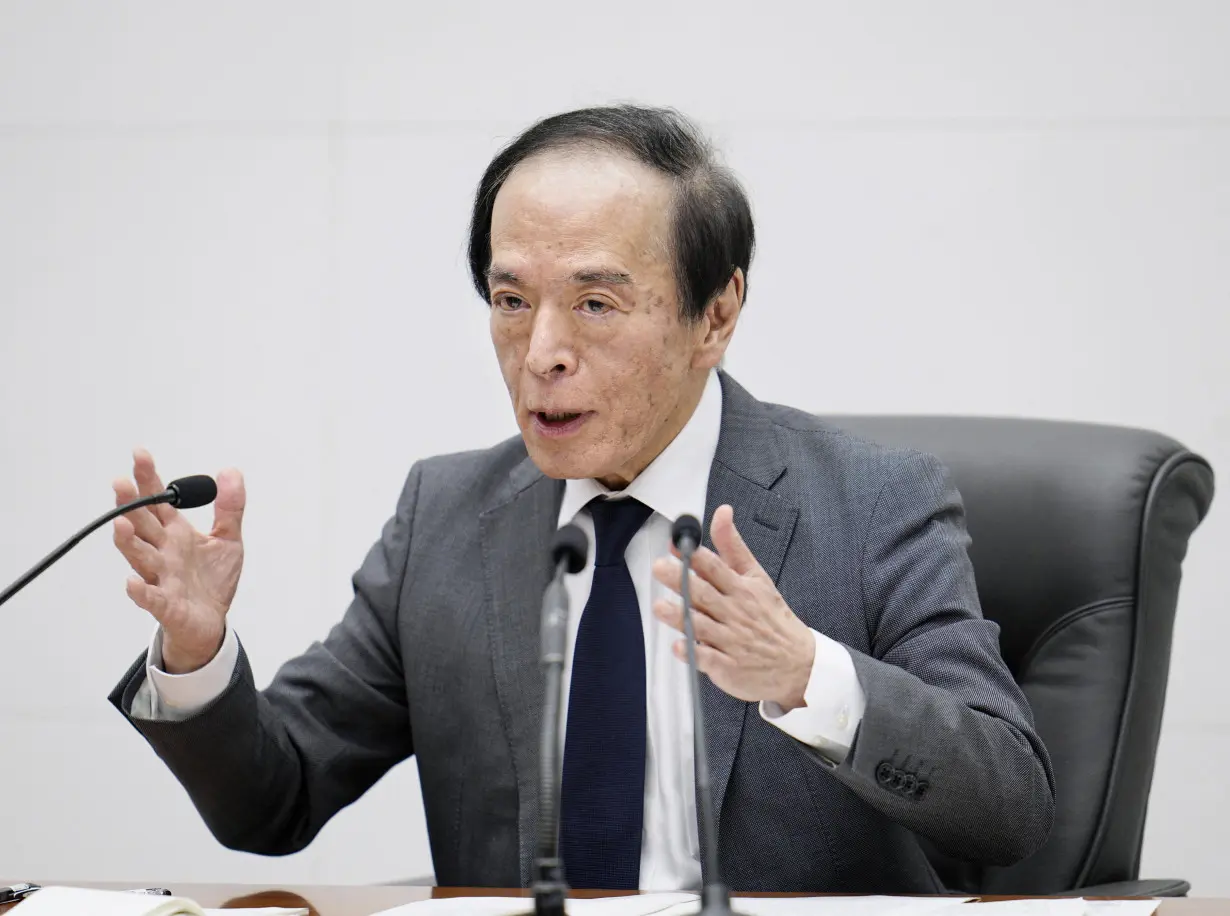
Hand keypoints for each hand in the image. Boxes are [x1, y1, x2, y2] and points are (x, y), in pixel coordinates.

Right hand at [112, 448, 245, 673]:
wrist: (210, 622)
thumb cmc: (212, 581)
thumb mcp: (228, 540)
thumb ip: (230, 508)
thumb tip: (231, 471)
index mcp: (175, 534)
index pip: (158, 502)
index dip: (148, 479)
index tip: (139, 455)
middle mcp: (163, 552)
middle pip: (142, 525)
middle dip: (130, 505)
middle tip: (120, 483)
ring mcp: (162, 578)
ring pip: (140, 557)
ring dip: (128, 541)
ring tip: (120, 524)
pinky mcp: (167, 605)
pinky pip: (151, 598)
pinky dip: (141, 591)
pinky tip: (132, 582)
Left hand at [652, 504, 814, 709]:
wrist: (798, 663)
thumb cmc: (771, 616)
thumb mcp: (756, 576)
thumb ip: (732, 546)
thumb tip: (721, 512)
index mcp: (741, 588)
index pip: (716, 568)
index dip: (696, 556)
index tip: (678, 545)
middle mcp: (735, 612)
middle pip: (704, 594)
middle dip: (681, 580)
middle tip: (660, 568)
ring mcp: (731, 641)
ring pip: (702, 626)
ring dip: (681, 617)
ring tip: (660, 607)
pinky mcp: (728, 667)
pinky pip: (708, 660)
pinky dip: (694, 654)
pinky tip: (680, 647)